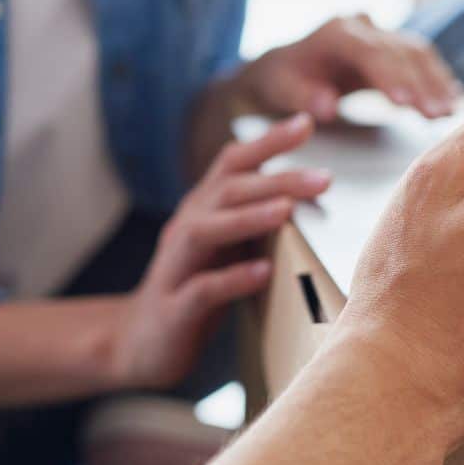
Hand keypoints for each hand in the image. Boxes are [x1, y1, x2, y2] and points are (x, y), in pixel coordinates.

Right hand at [109, 114, 332, 389]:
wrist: (139, 342)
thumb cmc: (196, 288)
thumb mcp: (226, 246)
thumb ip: (255, 218)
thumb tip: (308, 193)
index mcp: (202, 209)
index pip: (231, 163)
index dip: (267, 141)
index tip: (307, 121)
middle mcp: (186, 227)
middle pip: (226, 191)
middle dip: (275, 180)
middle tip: (324, 177)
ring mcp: (176, 267)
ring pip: (206, 231)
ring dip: (248, 218)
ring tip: (287, 210)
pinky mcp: (174, 309)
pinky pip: (201, 289)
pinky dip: (232, 279)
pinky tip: (262, 274)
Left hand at [235, 14, 462, 121]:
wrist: (289, 65)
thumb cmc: (283, 80)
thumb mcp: (282, 91)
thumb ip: (304, 98)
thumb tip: (327, 108)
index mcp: (335, 32)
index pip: (369, 51)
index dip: (390, 75)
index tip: (405, 103)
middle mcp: (362, 26)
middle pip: (400, 52)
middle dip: (421, 84)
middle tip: (438, 116)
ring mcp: (380, 33)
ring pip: (416, 52)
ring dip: (435, 82)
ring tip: (449, 112)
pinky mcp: (393, 46)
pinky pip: (420, 59)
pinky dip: (436, 78)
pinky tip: (451, 99)